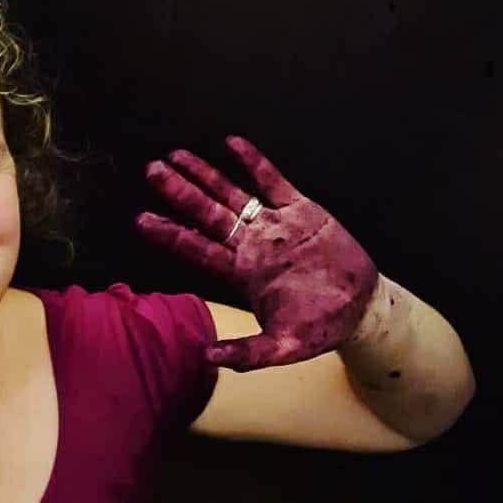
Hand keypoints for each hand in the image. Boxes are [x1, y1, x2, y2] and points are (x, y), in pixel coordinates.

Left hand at [135, 135, 379, 370]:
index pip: (198, 249)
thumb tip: (208, 357)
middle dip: (179, 193)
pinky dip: (255, 163)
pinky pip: (274, 182)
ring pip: (233, 194)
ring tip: (176, 155)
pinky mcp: (303, 210)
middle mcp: (252, 245)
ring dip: (205, 174)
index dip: (171, 234)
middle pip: (207, 214)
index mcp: (242, 274)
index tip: (142, 219)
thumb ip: (247, 354)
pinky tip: (232, 144)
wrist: (361, 309)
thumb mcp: (283, 347)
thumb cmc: (319, 329)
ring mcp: (275, 225)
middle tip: (152, 171)